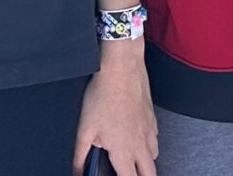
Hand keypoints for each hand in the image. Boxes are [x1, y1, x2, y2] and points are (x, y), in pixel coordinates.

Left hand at [72, 44, 156, 175]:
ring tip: (132, 160)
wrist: (121, 68)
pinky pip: (155, 138)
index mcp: (123, 150)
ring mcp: (149, 129)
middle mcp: (140, 143)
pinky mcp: (152, 116)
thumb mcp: (84, 129)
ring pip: (154, 156)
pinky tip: (137, 137)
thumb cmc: (104, 95)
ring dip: (145, 162)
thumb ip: (80, 155)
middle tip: (128, 173)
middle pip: (149, 173)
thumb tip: (77, 171)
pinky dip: (148, 143)